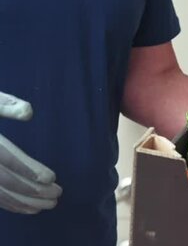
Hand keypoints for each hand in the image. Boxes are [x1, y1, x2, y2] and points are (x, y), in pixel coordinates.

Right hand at [0, 91, 61, 213]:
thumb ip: (6, 104)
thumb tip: (29, 112)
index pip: (6, 157)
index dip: (28, 168)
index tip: (51, 177)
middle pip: (4, 180)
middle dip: (32, 190)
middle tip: (57, 194)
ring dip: (24, 202)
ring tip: (49, 204)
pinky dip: (10, 204)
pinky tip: (29, 208)